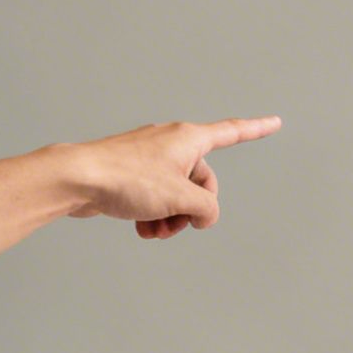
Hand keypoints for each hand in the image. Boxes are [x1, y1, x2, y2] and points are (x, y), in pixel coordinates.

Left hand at [65, 117, 281, 237]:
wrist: (77, 179)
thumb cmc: (127, 179)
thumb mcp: (180, 198)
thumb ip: (207, 209)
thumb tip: (204, 216)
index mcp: (189, 138)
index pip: (232, 132)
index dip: (256, 129)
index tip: (275, 122)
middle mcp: (171, 143)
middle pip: (201, 181)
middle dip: (194, 209)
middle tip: (178, 223)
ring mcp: (149, 158)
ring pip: (176, 194)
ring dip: (172, 218)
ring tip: (156, 231)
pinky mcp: (131, 173)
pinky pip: (155, 198)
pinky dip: (153, 216)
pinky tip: (142, 229)